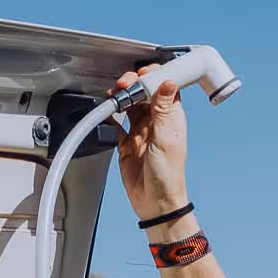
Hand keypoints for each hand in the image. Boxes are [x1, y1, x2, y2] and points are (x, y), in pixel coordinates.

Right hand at [110, 68, 188, 221]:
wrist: (154, 203)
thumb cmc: (167, 176)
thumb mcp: (165, 139)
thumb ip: (163, 110)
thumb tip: (169, 82)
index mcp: (171, 118)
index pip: (164, 87)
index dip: (153, 76)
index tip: (142, 73)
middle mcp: (156, 122)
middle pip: (144, 92)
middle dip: (133, 84)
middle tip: (123, 84)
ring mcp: (141, 131)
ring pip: (130, 105)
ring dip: (121, 97)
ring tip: (113, 96)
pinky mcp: (127, 142)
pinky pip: (116, 123)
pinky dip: (110, 115)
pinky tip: (107, 113)